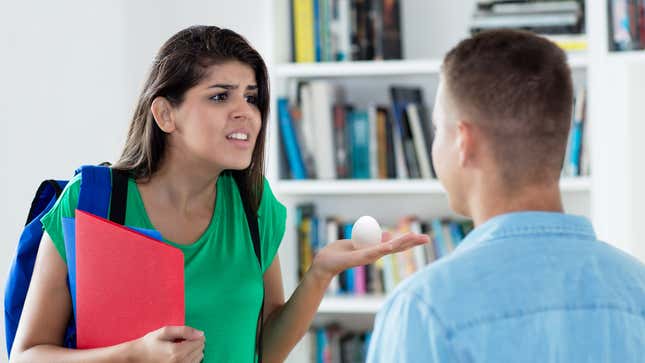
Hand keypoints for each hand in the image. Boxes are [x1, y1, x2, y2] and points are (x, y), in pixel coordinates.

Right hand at [130, 326, 204, 362]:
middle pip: (200, 350)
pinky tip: (182, 354)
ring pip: (198, 358)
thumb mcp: (165, 331)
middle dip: (195, 343)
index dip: (196, 335)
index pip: (200, 342)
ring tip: (182, 347)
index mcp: (177, 352)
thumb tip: (201, 333)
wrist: (137, 357)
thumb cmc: (150, 343)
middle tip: (184, 340)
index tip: (188, 334)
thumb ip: (185, 330)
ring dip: (194, 351)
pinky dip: (191, 358)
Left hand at [310, 232, 429, 281]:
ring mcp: (368, 256)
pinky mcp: (358, 258)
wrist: (326, 263)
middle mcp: (375, 254)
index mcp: (376, 249)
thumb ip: (375, 239)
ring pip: (387, 249)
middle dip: (411, 243)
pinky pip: (371, 252)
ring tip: (414, 238)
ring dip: (401, 243)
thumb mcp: (361, 242)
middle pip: (397, 247)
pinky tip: (390, 245)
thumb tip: (389, 234)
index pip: (397, 245)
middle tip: (427, 239)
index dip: (410, 241)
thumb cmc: (342, 253)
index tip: (425, 238)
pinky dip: (381, 248)